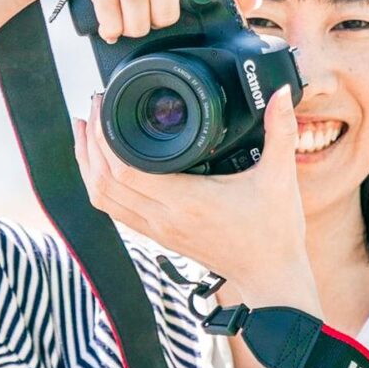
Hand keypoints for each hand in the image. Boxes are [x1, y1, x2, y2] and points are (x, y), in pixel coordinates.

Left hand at [73, 84, 307, 291]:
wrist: (270, 276)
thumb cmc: (275, 231)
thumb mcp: (280, 177)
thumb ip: (281, 130)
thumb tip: (283, 91)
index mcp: (188, 201)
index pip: (124, 169)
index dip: (105, 136)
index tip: (107, 103)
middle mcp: (165, 218)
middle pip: (103, 181)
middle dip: (89, 142)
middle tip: (94, 106)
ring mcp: (159, 230)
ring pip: (102, 199)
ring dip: (87, 165)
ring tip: (85, 131)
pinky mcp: (159, 236)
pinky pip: (115, 212)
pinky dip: (100, 186)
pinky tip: (101, 166)